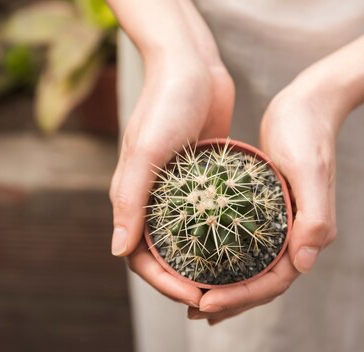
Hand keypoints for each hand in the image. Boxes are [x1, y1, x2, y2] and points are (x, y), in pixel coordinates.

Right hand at [109, 53, 234, 306]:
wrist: (190, 65)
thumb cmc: (164, 104)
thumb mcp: (146, 152)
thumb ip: (129, 200)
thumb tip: (118, 251)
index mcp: (132, 196)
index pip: (140, 255)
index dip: (164, 282)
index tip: (196, 295)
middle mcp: (151, 198)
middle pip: (163, 254)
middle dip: (185, 279)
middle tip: (218, 296)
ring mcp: (177, 189)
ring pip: (186, 238)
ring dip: (203, 262)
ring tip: (232, 279)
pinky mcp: (200, 176)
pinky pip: (207, 214)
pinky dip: (220, 233)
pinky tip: (245, 244)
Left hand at [188, 80, 342, 323]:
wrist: (306, 104)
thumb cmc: (308, 133)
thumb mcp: (309, 171)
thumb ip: (314, 218)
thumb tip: (302, 265)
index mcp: (307, 233)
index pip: (274, 281)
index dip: (241, 297)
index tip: (206, 301)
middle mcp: (292, 234)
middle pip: (260, 281)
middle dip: (229, 300)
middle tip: (194, 310)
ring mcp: (275, 222)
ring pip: (248, 265)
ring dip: (224, 285)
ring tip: (192, 297)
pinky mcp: (259, 208)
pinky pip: (239, 241)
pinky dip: (220, 256)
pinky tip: (196, 257)